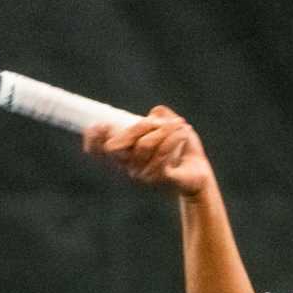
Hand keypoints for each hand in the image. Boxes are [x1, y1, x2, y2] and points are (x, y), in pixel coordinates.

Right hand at [82, 106, 215, 198]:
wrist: (199, 172)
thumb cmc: (179, 149)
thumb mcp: (169, 128)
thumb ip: (159, 117)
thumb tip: (153, 113)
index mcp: (125, 155)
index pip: (98, 150)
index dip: (93, 139)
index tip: (100, 125)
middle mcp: (129, 168)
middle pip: (115, 146)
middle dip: (136, 128)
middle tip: (156, 122)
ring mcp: (142, 176)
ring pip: (143, 145)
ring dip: (164, 130)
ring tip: (180, 125)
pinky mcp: (160, 180)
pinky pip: (161, 154)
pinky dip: (174, 138)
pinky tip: (184, 133)